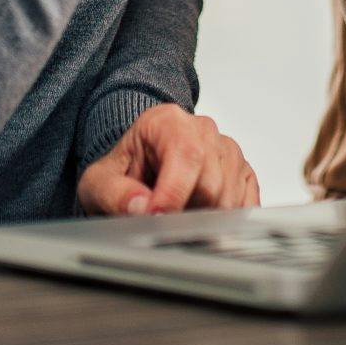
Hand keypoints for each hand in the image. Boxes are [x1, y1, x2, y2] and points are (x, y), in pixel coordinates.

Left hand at [77, 105, 258, 216]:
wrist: (140, 166)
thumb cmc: (125, 169)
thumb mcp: (100, 182)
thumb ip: (114, 194)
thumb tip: (141, 207)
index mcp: (168, 122)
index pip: (186, 155)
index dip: (173, 194)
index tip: (155, 218)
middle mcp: (204, 131)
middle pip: (210, 184)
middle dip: (185, 212)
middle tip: (160, 220)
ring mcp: (228, 152)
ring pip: (229, 200)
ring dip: (203, 220)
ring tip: (177, 213)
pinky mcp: (244, 174)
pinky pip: (246, 207)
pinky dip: (224, 222)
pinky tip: (200, 217)